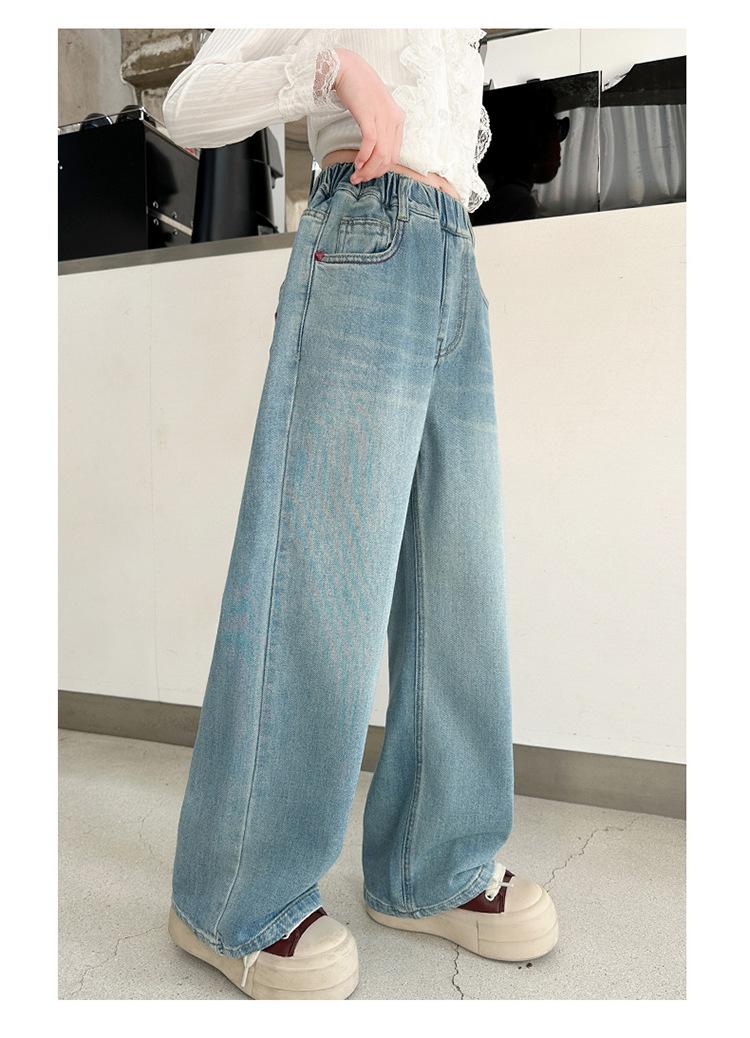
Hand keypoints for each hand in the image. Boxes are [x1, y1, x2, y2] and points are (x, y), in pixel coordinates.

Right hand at [332, 47, 404, 184]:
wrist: (347, 67)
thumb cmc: (358, 89)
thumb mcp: (375, 111)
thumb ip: (378, 127)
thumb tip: (372, 152)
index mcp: (398, 119)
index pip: (395, 154)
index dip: (381, 169)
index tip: (368, 175)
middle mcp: (394, 119)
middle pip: (389, 158)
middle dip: (374, 173)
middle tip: (359, 179)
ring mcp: (383, 117)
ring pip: (381, 154)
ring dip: (367, 169)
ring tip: (356, 176)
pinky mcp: (370, 115)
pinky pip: (371, 144)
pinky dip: (364, 157)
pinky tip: (357, 163)